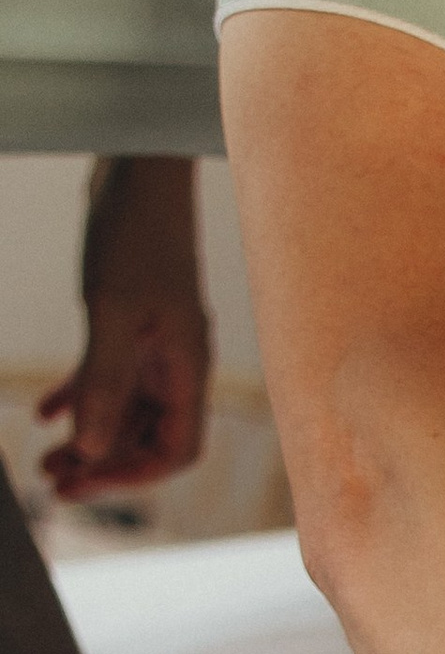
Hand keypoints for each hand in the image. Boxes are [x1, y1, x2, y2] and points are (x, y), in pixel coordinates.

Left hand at [38, 158, 210, 497]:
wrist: (138, 174)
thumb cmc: (137, 234)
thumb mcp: (114, 311)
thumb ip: (104, 382)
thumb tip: (91, 447)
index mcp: (187, 368)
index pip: (173, 450)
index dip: (131, 474)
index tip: (83, 479)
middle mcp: (177, 365)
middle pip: (147, 438)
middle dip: (102, 462)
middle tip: (53, 478)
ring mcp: (157, 347)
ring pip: (126, 412)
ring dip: (90, 436)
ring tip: (47, 453)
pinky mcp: (135, 326)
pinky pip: (110, 379)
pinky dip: (81, 398)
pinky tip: (48, 410)